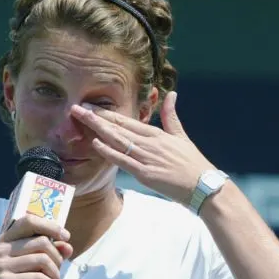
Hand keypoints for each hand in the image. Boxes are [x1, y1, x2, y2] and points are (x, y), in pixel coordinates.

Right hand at [0, 214, 73, 278]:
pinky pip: (39, 278)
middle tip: (57, 273)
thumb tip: (67, 244)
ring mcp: (0, 265)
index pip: (29, 221)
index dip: (51, 226)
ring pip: (42, 259)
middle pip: (42, 242)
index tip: (66, 237)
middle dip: (57, 258)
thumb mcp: (36, 268)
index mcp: (5, 241)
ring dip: (56, 273)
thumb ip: (51, 253)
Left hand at [70, 91, 214, 205]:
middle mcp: (149, 143)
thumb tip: (172, 94)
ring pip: (117, 140)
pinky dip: (109, 151)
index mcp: (157, 134)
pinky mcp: (145, 173)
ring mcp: (146, 157)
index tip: (91, 106)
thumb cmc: (192, 163)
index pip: (127, 120)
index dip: (107, 113)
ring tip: (80, 120)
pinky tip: (96, 143)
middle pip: (118, 127)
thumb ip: (171, 116)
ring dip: (98, 129)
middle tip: (76, 108)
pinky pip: (123, 160)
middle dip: (96, 118)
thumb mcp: (181, 136)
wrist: (203, 185)